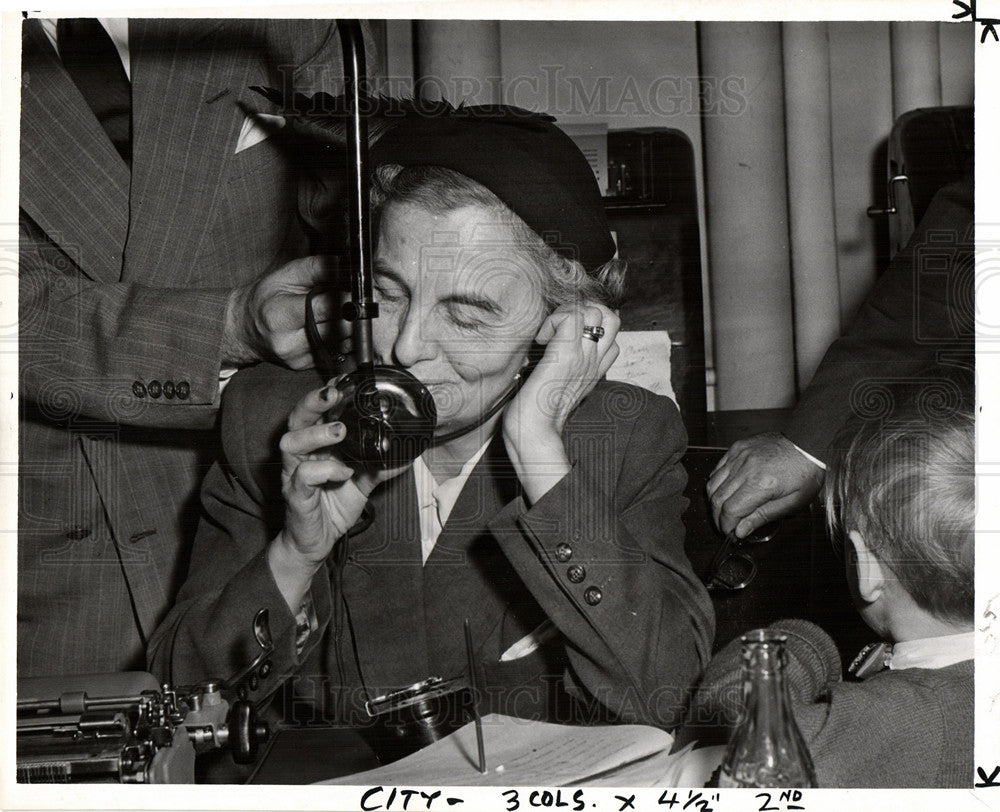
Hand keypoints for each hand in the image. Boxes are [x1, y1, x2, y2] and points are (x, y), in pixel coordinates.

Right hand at [223, 256, 350, 369]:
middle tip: (362, 302)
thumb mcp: (284, 276)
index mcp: (279, 316)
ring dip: (352, 328)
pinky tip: (340, 327)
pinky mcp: (305, 366)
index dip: (347, 300)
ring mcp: (297, 358)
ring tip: (351, 313)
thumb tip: (344, 264)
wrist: (245, 329)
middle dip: (354, 315)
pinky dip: (344, 339)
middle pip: (337, 329)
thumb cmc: (265, 299)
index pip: (324, 308)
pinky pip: (336, 353)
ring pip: (341, 343)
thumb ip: (315, 268)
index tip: (359, 292)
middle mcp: (288, 342)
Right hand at [268, 382, 401, 609]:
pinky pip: (303, 476)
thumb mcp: (364, 482)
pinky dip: (324, 470)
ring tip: (340, 432)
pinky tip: (343, 472)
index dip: (326, 392)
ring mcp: (294, 472)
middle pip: (297, 417)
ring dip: (316, 433)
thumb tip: (407, 451)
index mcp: (316, 444)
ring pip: (291, 442)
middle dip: (313, 401)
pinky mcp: (295, 494)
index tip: (344, 379)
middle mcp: (302, 454)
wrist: (316, 542)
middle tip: (334, 393)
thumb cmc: (333, 506)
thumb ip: (381, 465)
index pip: (316, 410)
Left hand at [502, 302, 619, 503]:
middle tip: (557, 330)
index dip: (588, 326)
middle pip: (612, 317)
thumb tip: (541, 348)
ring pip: (595, 310)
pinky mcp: (566, 355)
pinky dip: (553, 321)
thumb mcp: (554, 385)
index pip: (611, 335)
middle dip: (583, 311)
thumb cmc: (535, 415)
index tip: (561, 339)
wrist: (533, 434)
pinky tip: (541, 341)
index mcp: (593, 369)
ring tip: (549, 334)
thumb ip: (558, 367)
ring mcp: (583, 357)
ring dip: (567, 313)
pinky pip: (571, 317)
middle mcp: (593, 361)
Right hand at [706, 432, 824, 536]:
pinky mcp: (737, 448)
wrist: (808, 444)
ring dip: (715, 501)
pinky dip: (716, 483)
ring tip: (724, 511)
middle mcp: (746, 468)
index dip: (726, 526)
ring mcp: (739, 456)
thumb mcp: (792, 502)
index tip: (731, 533)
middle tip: (726, 526)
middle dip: (718, 517)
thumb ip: (763, 516)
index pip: (730, 510)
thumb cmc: (806, 473)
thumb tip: (741, 530)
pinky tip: (726, 491)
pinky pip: (717, 469)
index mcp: (761, 484)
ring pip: (712, 484)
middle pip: (717, 498)